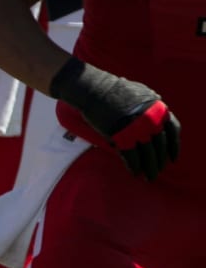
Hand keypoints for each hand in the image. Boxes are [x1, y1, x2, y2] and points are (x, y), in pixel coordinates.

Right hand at [50, 58, 180, 179]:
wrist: (93, 90)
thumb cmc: (113, 89)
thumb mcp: (141, 91)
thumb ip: (153, 103)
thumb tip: (161, 110)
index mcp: (157, 108)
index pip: (173, 131)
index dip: (174, 146)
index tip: (173, 158)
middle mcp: (151, 119)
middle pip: (160, 146)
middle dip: (159, 161)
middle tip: (158, 172)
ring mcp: (136, 128)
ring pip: (148, 154)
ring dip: (149, 168)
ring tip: (149, 177)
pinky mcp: (121, 135)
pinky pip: (131, 156)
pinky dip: (134, 166)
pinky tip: (135, 173)